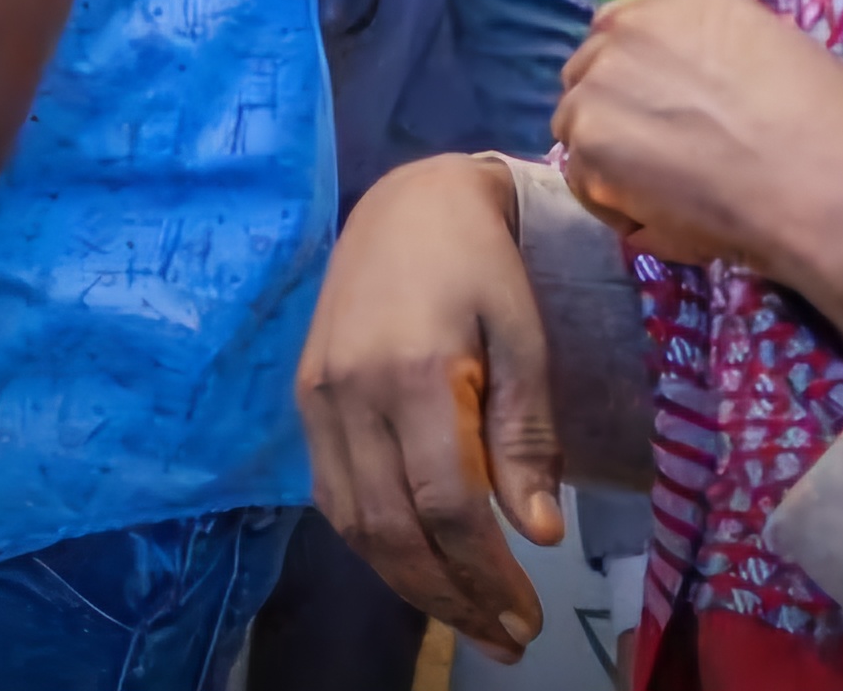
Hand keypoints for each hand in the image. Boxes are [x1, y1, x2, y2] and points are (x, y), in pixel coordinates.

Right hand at [293, 155, 559, 661]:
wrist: (406, 203)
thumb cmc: (481, 265)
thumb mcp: (525, 337)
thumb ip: (527, 435)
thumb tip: (536, 534)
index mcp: (411, 373)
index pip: (445, 505)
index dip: (487, 574)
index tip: (528, 616)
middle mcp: (349, 393)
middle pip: (391, 527)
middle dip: (449, 596)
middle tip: (505, 639)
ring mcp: (317, 397)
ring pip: (352, 521)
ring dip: (409, 582)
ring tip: (467, 617)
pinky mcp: (305, 398)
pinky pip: (331, 492)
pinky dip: (372, 542)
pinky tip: (417, 563)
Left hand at [557, 0, 842, 369]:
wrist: (834, 186)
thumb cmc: (832, 130)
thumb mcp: (774, 56)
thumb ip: (713, 57)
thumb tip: (687, 91)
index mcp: (682, 2)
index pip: (620, 32)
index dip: (634, 79)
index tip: (659, 113)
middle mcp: (628, 30)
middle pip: (588, 75)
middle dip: (616, 116)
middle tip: (665, 161)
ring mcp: (600, 83)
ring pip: (577, 126)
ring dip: (610, 162)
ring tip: (674, 196)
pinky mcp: (589, 140)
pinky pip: (581, 180)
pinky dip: (615, 207)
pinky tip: (669, 220)